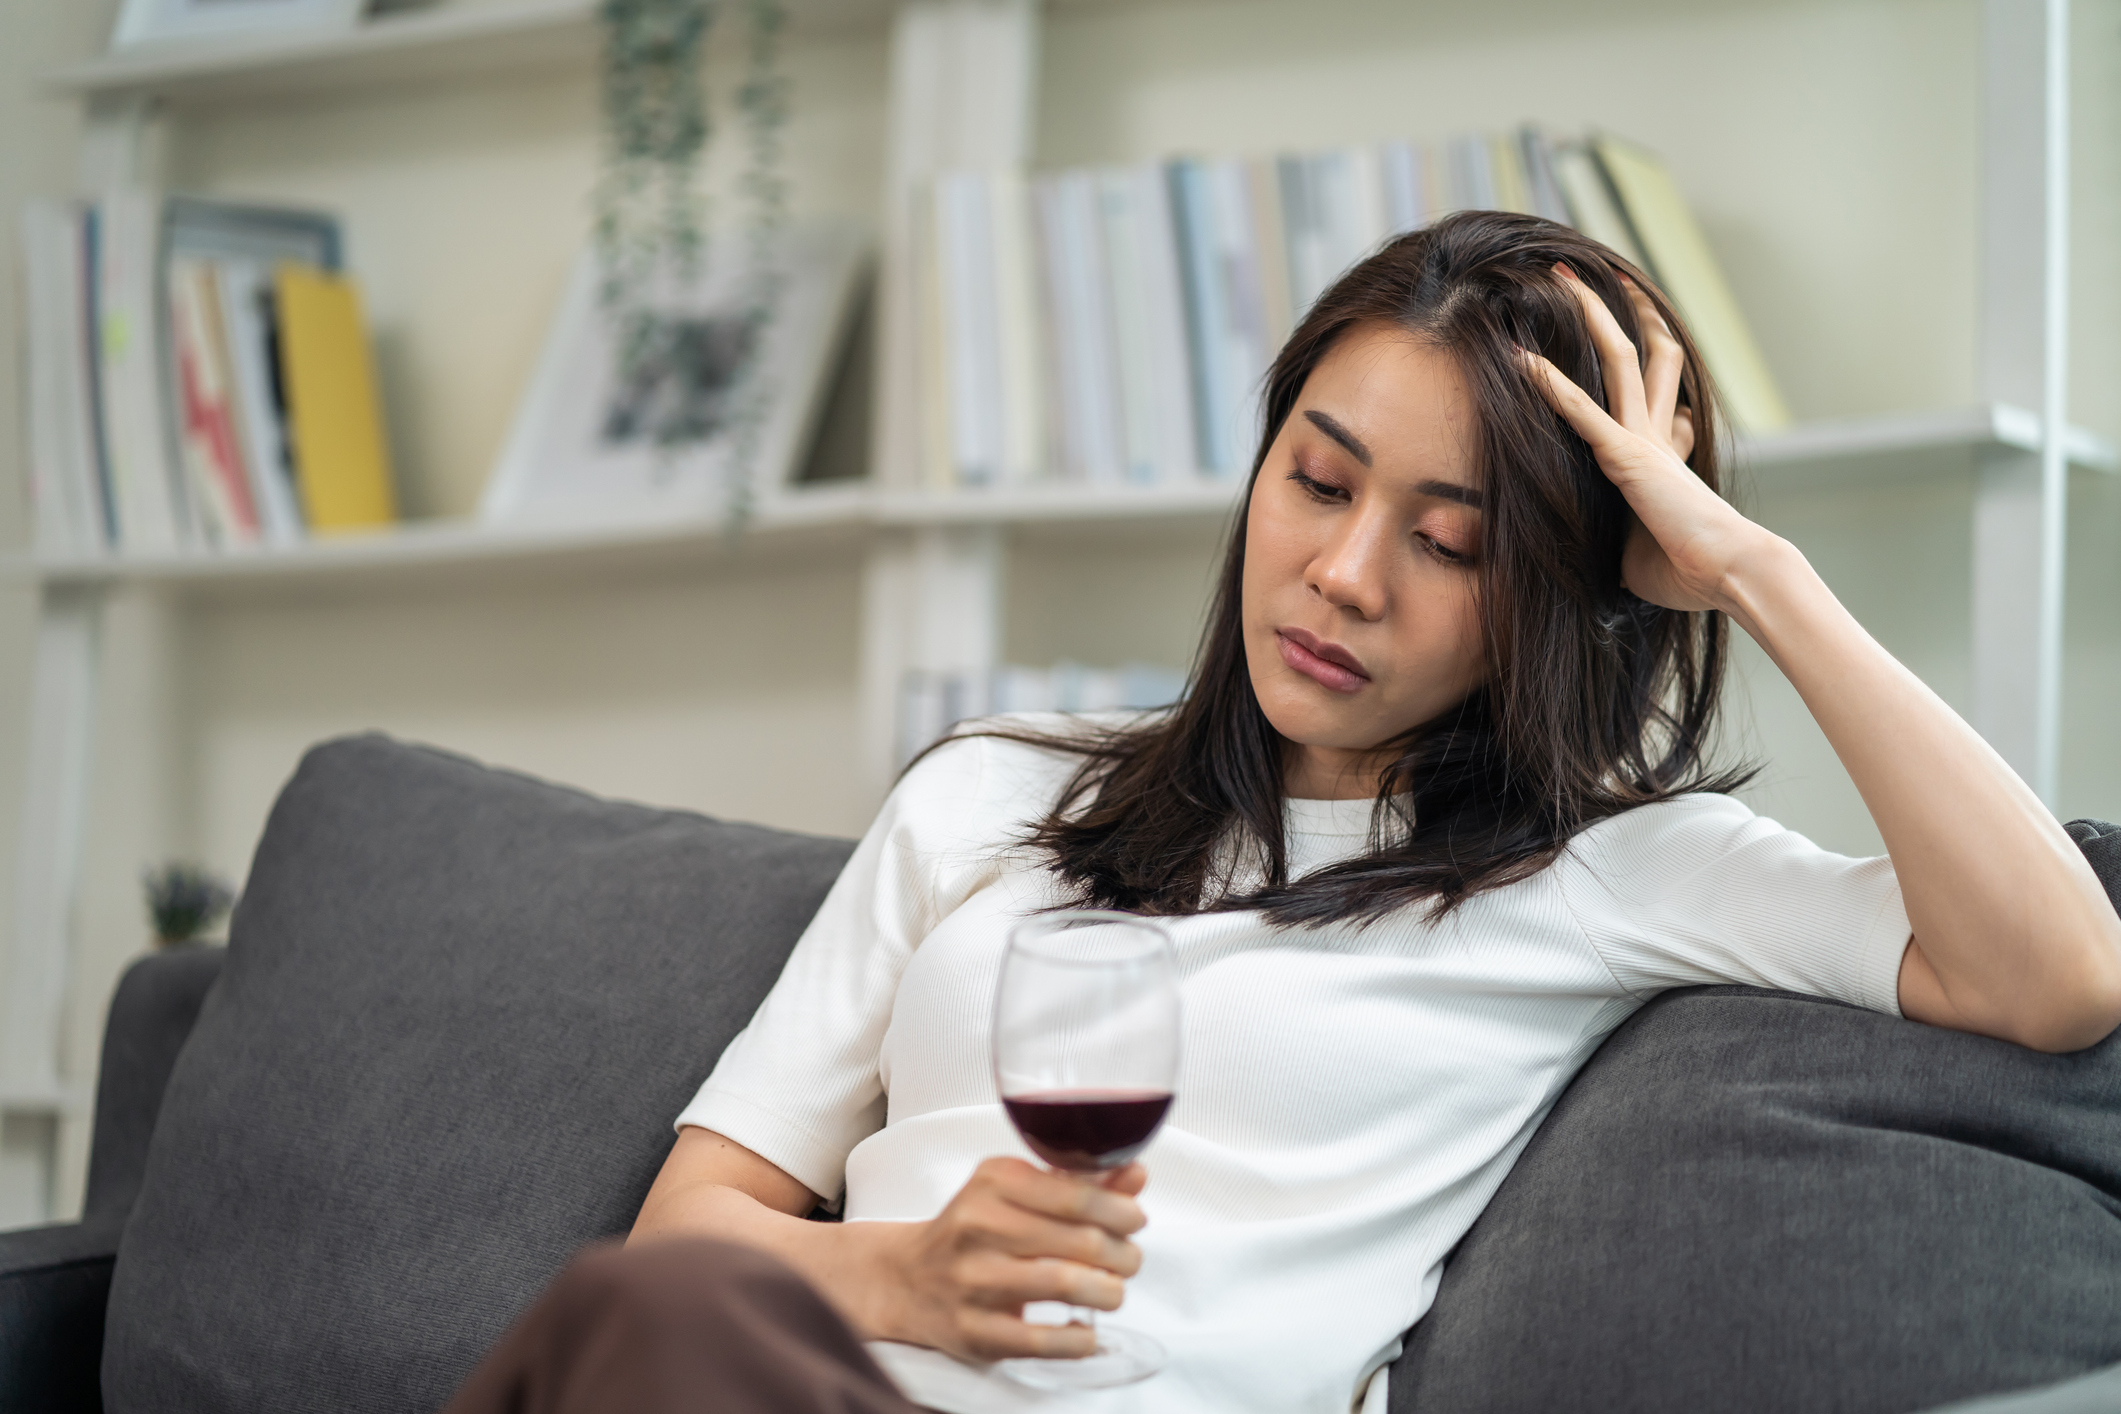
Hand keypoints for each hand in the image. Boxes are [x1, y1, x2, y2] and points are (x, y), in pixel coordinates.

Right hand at [866, 1157, 1146, 1361]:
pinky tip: (1085, 1330)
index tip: (1135, 1220)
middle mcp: (979, 1227)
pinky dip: (1079, 1339)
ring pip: (1067, 1285)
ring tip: (1112, 1291)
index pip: (1078, 1194)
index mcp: (994, 1182)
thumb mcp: (1017, 1190)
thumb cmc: (975, 1230)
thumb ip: (1079, 1182)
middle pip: (1081, 1241)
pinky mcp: (974, 1331)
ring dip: (1109, 1292)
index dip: (1122, 1210)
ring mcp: (974, 1281)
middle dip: (1124, 1254)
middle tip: (1129, 1260)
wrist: (908, 1279)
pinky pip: (1043, 1340)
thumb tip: (1136, 1175)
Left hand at [1520, 265, 1778, 617]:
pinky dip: (1550, 386)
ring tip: (1564, 276)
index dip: (1647, 362)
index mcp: (1663, 454)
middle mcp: (1655, 434)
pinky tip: (1520, 361)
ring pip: (1618, 358)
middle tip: (1601, 275)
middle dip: (1621, 311)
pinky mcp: (1627, 458)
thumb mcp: (1645, 552)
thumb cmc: (1689, 572)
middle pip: (1643, 355)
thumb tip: (1610, 559)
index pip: (1655, 394)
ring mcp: (1642, 440)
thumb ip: (1625, 539)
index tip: (1631, 335)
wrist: (1728, 572)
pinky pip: (1581, 412)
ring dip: (1591, 316)